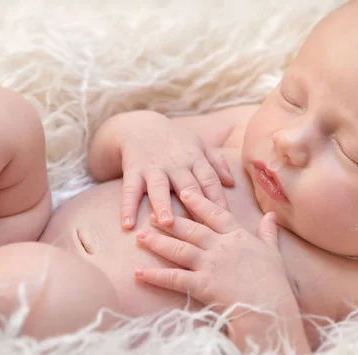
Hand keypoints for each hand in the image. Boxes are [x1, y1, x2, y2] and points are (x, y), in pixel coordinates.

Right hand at [119, 115, 233, 229]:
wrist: (140, 126)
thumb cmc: (175, 140)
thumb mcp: (199, 144)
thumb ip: (216, 163)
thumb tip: (231, 183)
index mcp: (194, 158)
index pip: (209, 180)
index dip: (218, 198)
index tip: (226, 219)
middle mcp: (175, 164)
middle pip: (187, 185)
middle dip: (194, 204)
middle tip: (201, 226)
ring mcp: (153, 167)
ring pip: (158, 187)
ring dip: (162, 204)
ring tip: (164, 222)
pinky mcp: (133, 170)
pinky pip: (130, 190)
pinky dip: (127, 207)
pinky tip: (127, 224)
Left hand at [134, 189, 295, 314]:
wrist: (270, 306)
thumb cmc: (274, 281)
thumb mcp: (272, 252)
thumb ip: (268, 232)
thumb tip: (271, 215)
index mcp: (237, 236)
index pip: (215, 213)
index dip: (199, 202)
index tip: (185, 192)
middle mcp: (220, 246)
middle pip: (190, 229)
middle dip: (170, 220)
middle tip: (152, 214)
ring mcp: (209, 264)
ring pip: (178, 248)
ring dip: (157, 242)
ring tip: (140, 236)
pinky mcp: (201, 284)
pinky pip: (174, 278)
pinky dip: (155, 275)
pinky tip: (139, 272)